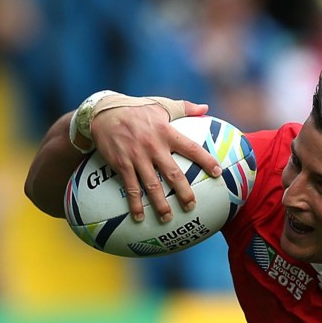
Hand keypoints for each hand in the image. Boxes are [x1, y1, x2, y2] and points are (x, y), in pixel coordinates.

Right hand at [89, 98, 222, 222]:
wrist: (103, 112)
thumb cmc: (136, 109)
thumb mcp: (160, 105)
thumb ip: (184, 107)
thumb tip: (206, 107)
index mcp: (166, 132)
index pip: (191, 148)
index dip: (205, 160)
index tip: (218, 173)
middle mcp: (153, 146)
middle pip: (173, 173)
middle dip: (184, 192)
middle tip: (191, 206)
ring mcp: (137, 157)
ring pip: (152, 185)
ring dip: (160, 204)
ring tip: (167, 218)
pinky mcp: (122, 164)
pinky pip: (131, 187)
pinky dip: (135, 203)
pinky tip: (139, 217)